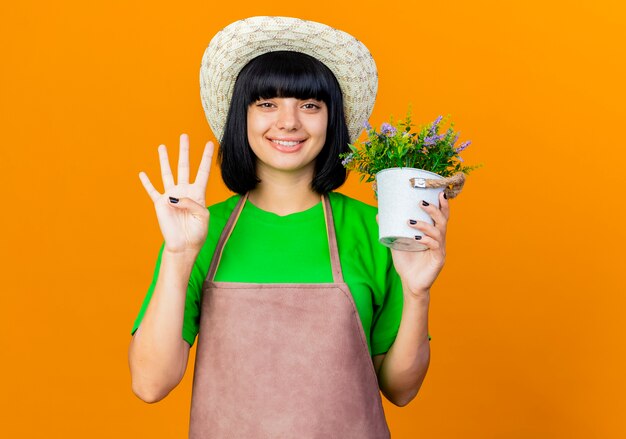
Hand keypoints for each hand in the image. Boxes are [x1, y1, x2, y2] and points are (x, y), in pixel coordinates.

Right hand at [139, 134, 214, 254]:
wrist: (184, 245)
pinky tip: (142, 173)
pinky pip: (152, 190)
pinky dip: (146, 182)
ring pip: (167, 173)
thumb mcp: (202, 216)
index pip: (203, 171)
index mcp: (198, 193)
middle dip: (184, 151)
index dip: (206, 158)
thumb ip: (192, 203)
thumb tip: (175, 196)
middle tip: (184, 136)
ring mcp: (171, 196)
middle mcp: (184, 191)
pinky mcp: (160, 203)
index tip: (210, 144)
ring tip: (162, 146)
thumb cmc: (196, 232)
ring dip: (164, 160)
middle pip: (184, 166)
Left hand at [389, 191, 449, 298]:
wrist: (410, 284)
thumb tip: (378, 214)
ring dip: (426, 224)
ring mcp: (440, 249)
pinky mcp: (438, 259)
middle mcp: (439, 239)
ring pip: (439, 231)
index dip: (443, 204)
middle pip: (443, 220)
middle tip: (421, 202)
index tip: (440, 191)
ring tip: (411, 221)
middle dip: (434, 209)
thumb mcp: (396, 243)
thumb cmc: (406, 263)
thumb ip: (390, 229)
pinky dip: (426, 240)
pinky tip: (416, 238)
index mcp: (433, 234)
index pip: (441, 216)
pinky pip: (435, 246)